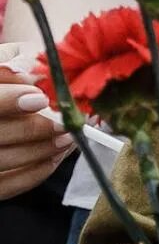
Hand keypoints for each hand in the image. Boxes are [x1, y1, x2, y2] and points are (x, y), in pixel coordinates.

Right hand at [0, 49, 71, 198]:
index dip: (8, 100)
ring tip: (66, 138)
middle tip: (63, 124)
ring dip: (38, 151)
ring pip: (0, 160)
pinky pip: (6, 186)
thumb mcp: (10, 57)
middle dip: (30, 130)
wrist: (8, 97)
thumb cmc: (10, 76)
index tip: (40, 99)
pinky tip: (54, 157)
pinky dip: (34, 173)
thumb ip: (18, 64)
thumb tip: (35, 75)